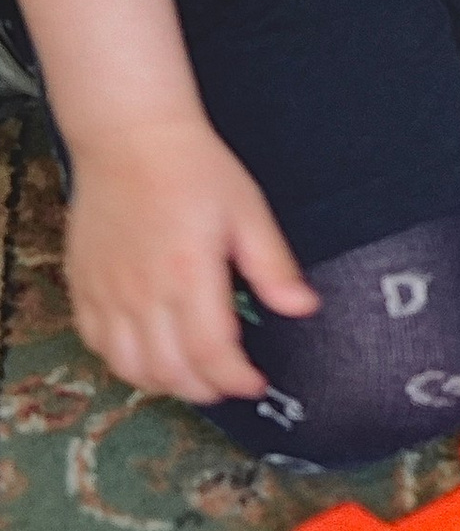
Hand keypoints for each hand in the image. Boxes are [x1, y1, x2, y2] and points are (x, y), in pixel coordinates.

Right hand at [66, 121, 315, 403]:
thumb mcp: (249, 212)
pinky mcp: (83, 288)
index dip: (235, 379)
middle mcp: (142, 294)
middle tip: (229, 385)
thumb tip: (304, 308)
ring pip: (130, 367)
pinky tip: (148, 356)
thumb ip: (273, 267)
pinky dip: (124, 363)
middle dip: (205, 389)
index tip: (256, 383)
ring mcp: (107, 294)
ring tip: (194, 377)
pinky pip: (97, 345)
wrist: (130, 140)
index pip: (211, 353)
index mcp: (189, 275)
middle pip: (170, 370)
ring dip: (165, 383)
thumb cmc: (196, 170)